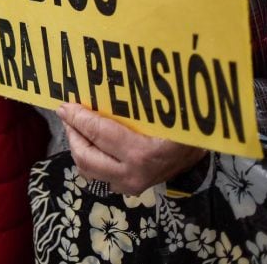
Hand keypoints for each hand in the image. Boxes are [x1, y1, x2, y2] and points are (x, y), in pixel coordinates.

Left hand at [57, 102, 205, 195]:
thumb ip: (138, 101)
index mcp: (141, 152)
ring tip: (76, 126)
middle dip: (72, 133)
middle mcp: (132, 173)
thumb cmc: (186, 127)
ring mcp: (130, 185)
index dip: (78, 117)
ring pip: (89, 170)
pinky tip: (90, 140)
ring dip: (78, 147)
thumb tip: (107, 77)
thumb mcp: (167, 111)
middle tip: (67, 114)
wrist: (201, 154)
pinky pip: (99, 175)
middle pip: (86, 156)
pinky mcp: (129, 189)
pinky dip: (89, 157)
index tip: (64, 105)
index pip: (98, 133)